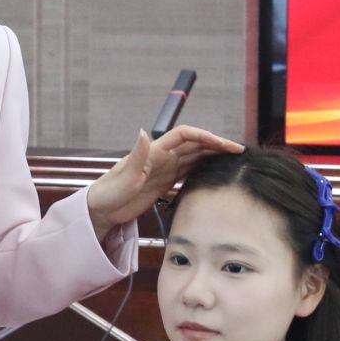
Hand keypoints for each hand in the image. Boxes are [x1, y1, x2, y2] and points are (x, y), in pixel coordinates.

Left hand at [86, 126, 242, 231]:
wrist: (101, 209)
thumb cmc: (109, 193)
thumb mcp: (124, 176)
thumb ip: (137, 155)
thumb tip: (144, 131)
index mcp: (155, 151)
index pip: (185, 135)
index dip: (205, 136)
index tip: (223, 144)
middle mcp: (162, 156)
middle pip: (195, 144)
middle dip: (216, 145)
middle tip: (238, 151)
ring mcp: (164, 169)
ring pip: (194, 156)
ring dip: (212, 155)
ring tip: (233, 159)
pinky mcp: (164, 182)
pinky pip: (188, 171)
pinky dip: (202, 169)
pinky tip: (214, 173)